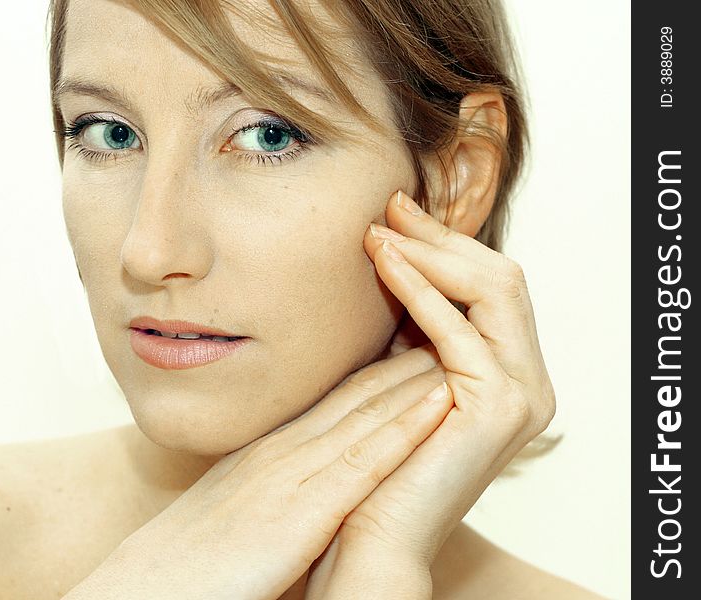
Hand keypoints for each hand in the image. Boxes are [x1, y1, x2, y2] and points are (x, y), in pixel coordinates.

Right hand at [63, 344, 452, 599]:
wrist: (143, 592)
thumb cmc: (183, 565)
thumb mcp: (226, 512)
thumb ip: (258, 490)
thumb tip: (285, 491)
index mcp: (267, 454)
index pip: (335, 400)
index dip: (382, 369)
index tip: (419, 344)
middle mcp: (282, 451)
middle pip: (358, 392)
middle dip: (410, 356)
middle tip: (452, 320)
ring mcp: (291, 476)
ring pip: (368, 411)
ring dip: (419, 376)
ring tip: (464, 341)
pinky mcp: (299, 511)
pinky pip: (364, 460)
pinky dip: (405, 427)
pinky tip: (440, 402)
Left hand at [306, 190, 555, 597]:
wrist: (369, 533)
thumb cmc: (376, 456)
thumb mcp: (398, 374)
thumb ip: (409, 327)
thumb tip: (388, 255)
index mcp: (508, 372)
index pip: (491, 286)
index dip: (446, 244)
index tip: (396, 213)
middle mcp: (528, 381)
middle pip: (501, 278)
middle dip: (443, 238)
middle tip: (390, 207)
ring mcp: (523, 395)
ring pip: (493, 290)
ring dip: (433, 254)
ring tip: (380, 230)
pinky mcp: (499, 409)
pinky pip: (461, 329)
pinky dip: (422, 290)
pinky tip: (384, 263)